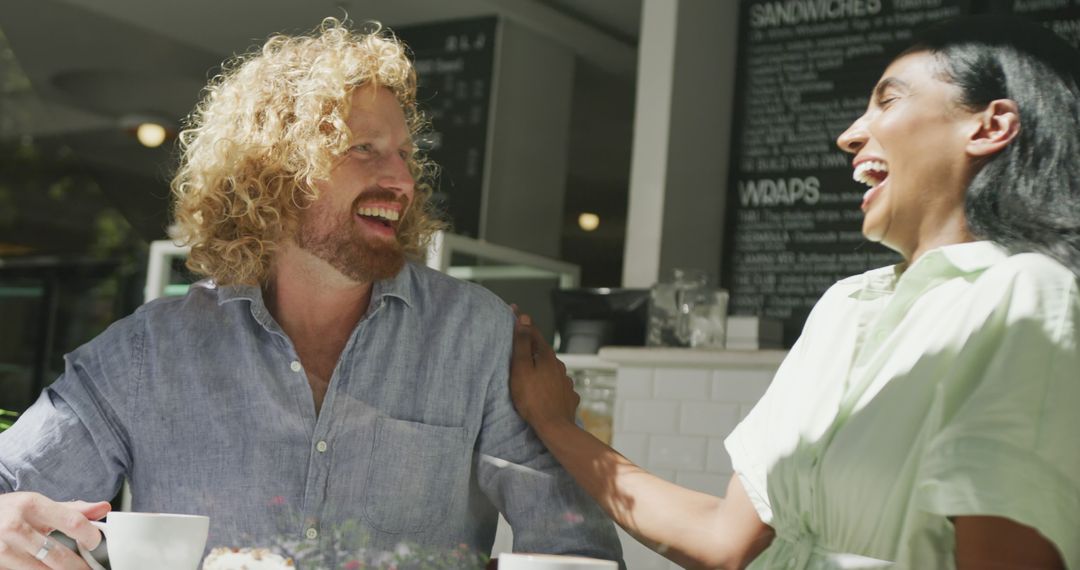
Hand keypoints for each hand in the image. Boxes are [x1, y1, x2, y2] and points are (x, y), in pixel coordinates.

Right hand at [0, 492, 108, 569]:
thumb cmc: (8, 512)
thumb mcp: (37, 505)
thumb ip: (72, 510)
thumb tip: (104, 508)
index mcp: (30, 505)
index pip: (72, 522)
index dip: (90, 536)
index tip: (95, 543)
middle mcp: (14, 527)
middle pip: (57, 554)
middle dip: (77, 566)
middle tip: (88, 568)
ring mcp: (2, 548)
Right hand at [510, 311, 579, 431]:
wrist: (555, 427)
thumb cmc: (532, 398)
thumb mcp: (520, 369)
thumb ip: (522, 344)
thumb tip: (524, 319)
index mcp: (546, 356)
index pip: (533, 332)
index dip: (522, 321)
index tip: (514, 310)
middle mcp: (559, 365)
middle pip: (543, 350)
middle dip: (531, 345)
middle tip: (519, 343)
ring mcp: (565, 381)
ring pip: (551, 368)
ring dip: (541, 365)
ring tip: (530, 370)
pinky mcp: (568, 396)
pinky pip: (557, 384)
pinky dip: (549, 382)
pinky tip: (545, 388)